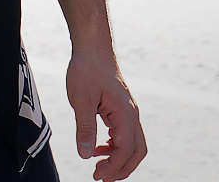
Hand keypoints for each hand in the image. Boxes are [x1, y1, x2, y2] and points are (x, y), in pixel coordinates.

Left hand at [67, 48, 146, 180]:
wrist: (93, 48)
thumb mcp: (81, 99)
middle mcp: (132, 114)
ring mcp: (129, 112)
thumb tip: (85, 154)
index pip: (126, 149)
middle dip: (121, 169)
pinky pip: (125, 135)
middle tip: (100, 177)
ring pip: (133, 144)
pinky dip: (115, 147)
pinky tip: (98, 149)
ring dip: (119, 159)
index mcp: (125, 113)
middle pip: (137, 151)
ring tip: (98, 166)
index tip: (96, 175)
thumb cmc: (86, 69)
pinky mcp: (122, 110)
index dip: (113, 167)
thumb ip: (84, 127)